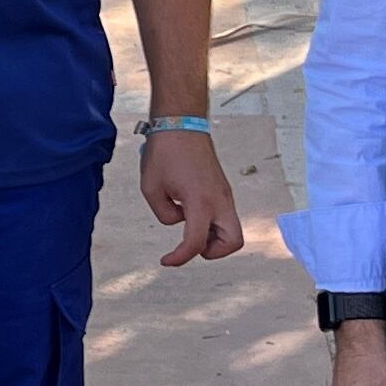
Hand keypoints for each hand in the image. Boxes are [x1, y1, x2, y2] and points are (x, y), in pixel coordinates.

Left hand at [140, 127, 245, 265]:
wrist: (182, 124)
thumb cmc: (164, 153)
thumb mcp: (151, 188)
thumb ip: (164, 214)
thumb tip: (179, 220)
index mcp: (200, 202)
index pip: (196, 242)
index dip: (180, 258)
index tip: (165, 261)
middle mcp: (219, 200)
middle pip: (234, 242)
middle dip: (214, 252)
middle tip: (191, 245)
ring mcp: (224, 194)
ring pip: (233, 230)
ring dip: (214, 238)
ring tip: (188, 227)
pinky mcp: (222, 189)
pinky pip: (224, 216)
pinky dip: (212, 224)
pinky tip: (189, 211)